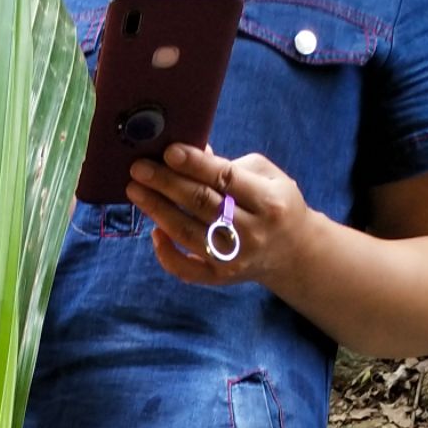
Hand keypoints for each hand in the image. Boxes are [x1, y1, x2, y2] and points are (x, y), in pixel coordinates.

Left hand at [126, 144, 316, 293]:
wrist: (292, 252)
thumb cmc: (274, 204)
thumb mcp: (267, 176)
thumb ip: (229, 165)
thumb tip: (190, 152)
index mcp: (268, 201)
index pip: (225, 179)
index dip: (195, 164)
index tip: (168, 151)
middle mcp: (251, 232)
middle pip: (201, 204)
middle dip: (166, 184)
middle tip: (138, 169)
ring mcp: (234, 258)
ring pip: (188, 233)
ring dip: (158, 211)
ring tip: (135, 191)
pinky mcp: (220, 277)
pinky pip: (186, 269)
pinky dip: (166, 253)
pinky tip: (154, 231)